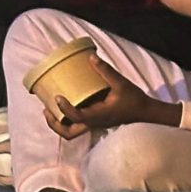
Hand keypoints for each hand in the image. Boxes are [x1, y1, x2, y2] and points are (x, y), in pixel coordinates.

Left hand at [46, 56, 180, 134]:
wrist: (145, 112)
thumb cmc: (134, 99)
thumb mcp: (121, 83)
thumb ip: (106, 71)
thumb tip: (91, 57)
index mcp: (99, 116)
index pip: (77, 117)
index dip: (64, 109)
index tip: (57, 97)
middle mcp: (94, 123)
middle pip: (68, 133)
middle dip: (54, 124)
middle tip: (46, 110)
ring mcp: (94, 125)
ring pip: (71, 132)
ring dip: (58, 124)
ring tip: (50, 110)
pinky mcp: (96, 122)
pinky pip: (77, 125)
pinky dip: (67, 120)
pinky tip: (65, 106)